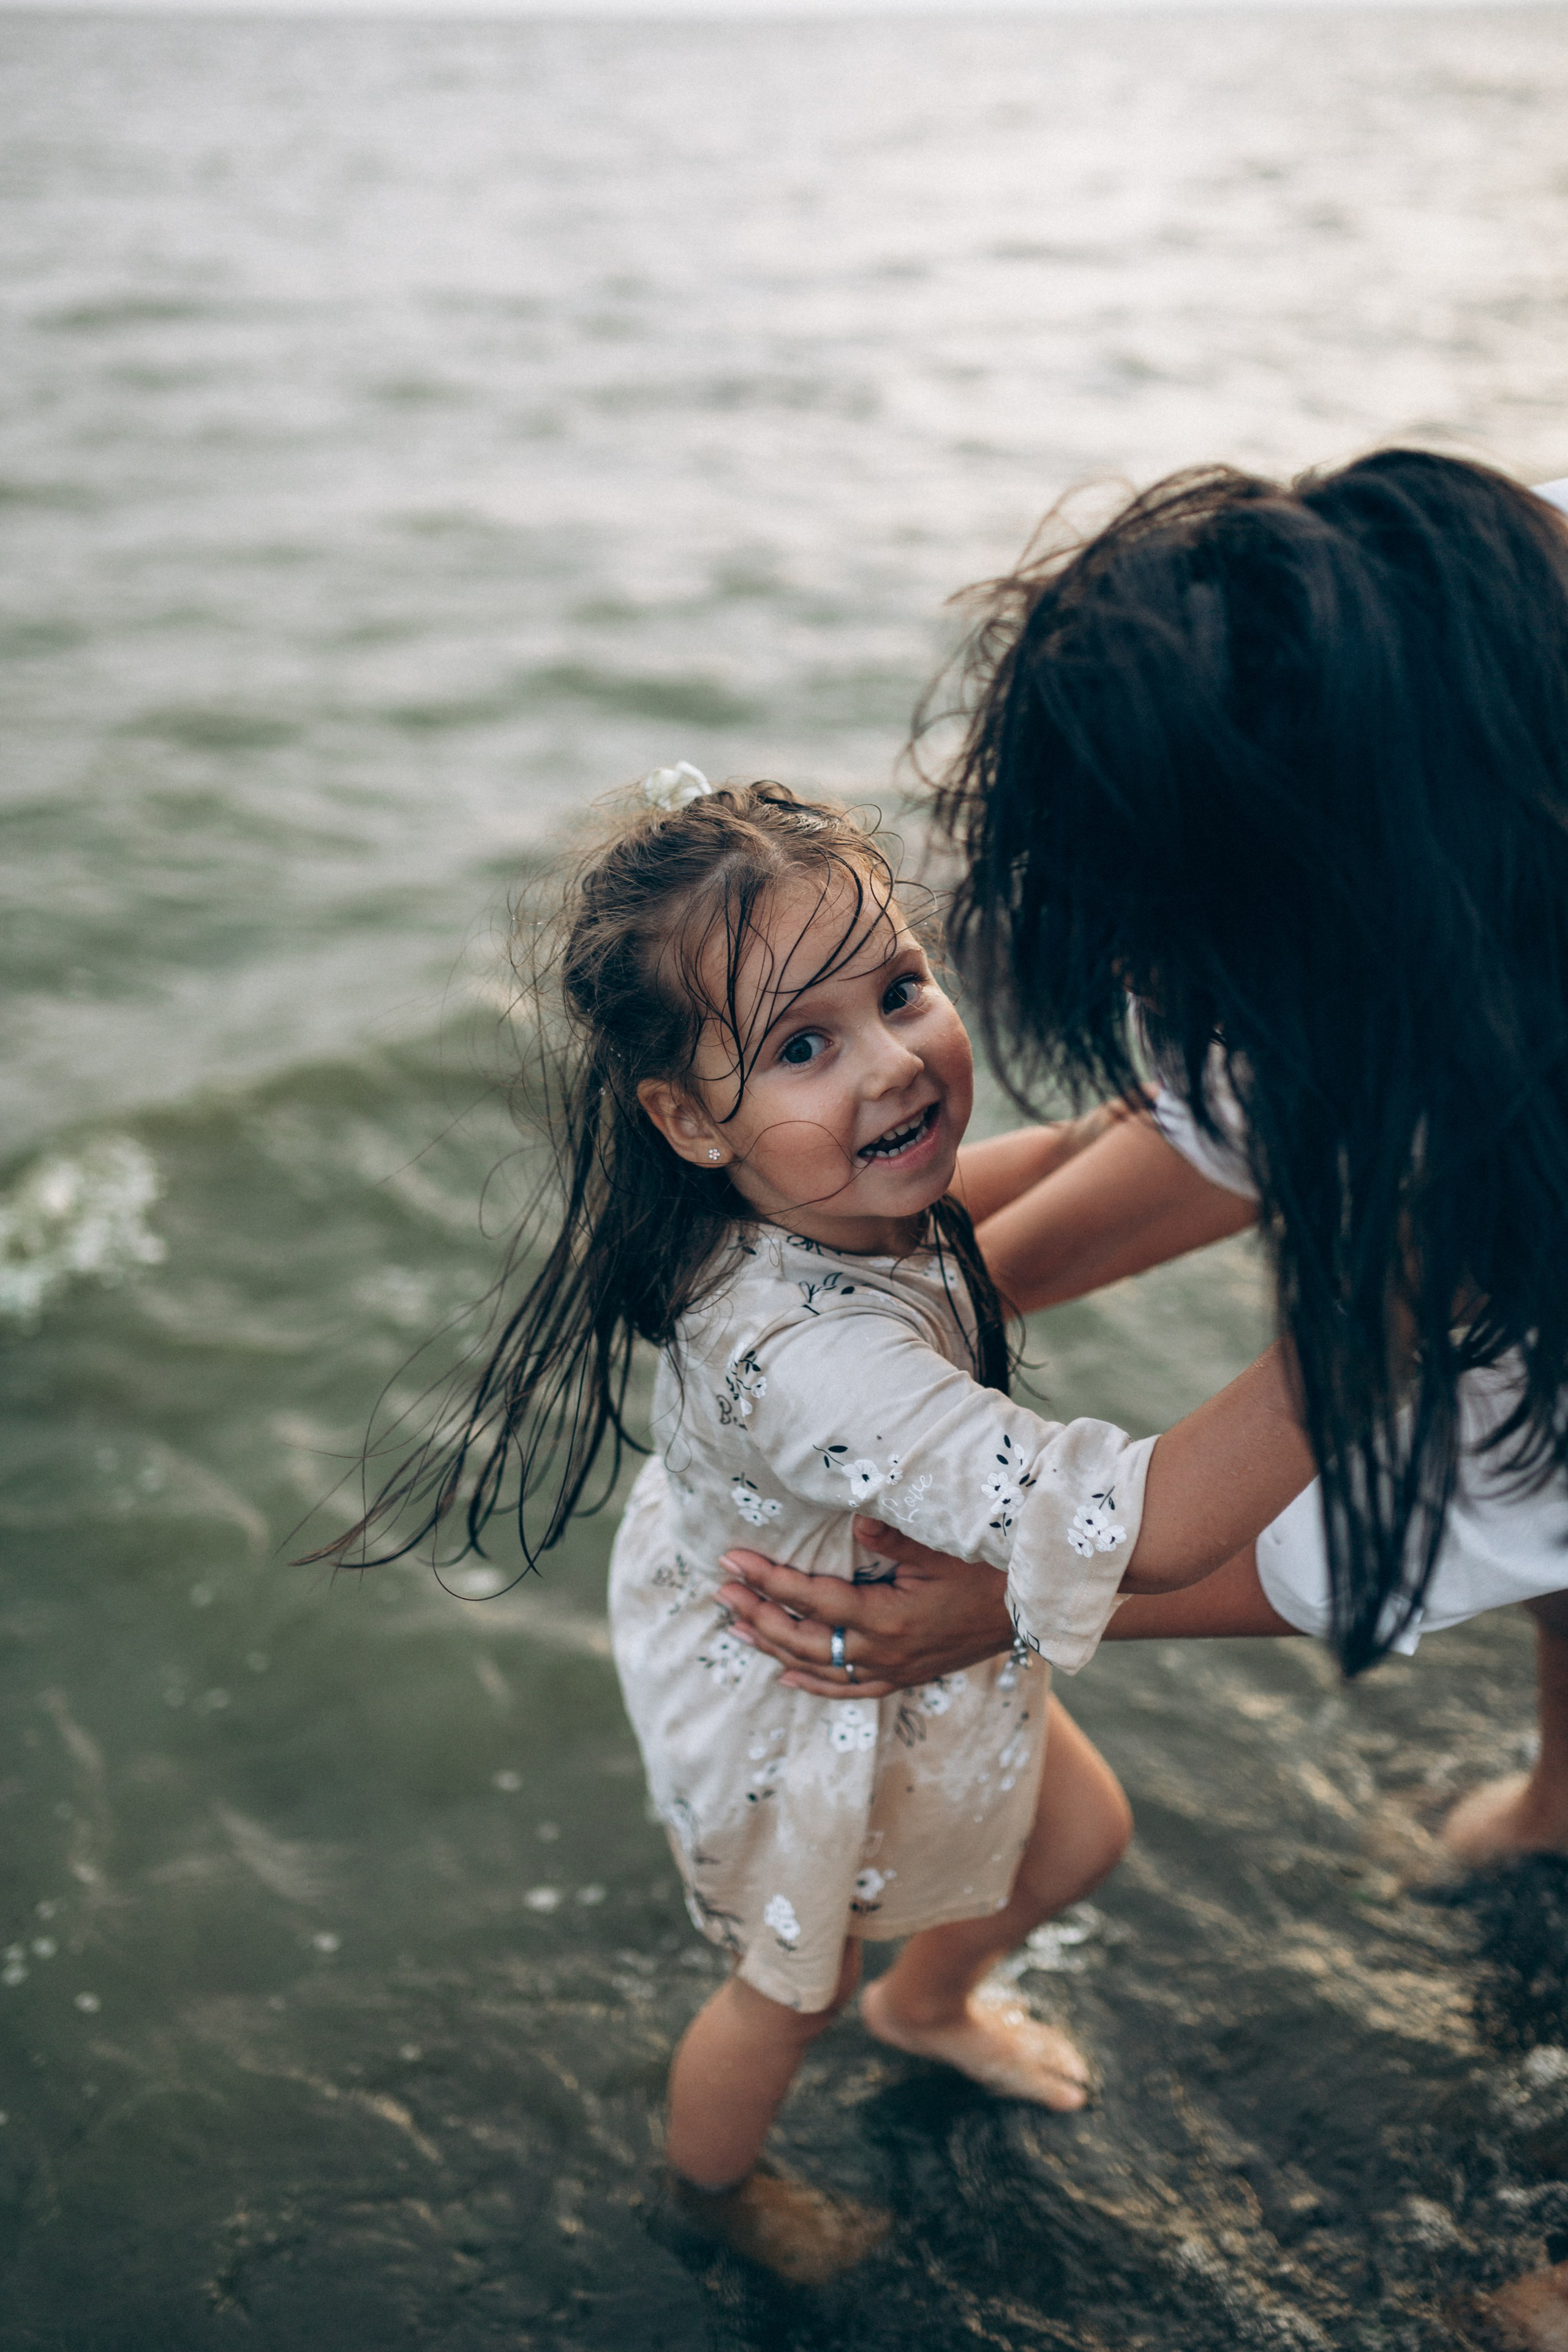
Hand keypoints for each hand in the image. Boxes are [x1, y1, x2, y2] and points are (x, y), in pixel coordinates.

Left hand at [716, 1518, 1014, 1697]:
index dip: (766, 1580)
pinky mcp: (905, 1676)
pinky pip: (849, 1688)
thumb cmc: (989, 1571)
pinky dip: (814, 1684)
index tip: (731, 1561)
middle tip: (721, 1591)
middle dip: (756, 1614)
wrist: (1033, 1611)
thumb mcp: (940, 1548)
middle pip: (801, 1639)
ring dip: (773, 1647)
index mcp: (885, 1618)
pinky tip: (785, 1675)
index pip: (809, 1599)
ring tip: (735, 1627)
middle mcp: (881, 1652)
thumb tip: (853, 1521)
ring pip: (817, 1668)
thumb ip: (892, 1537)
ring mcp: (892, 1669)